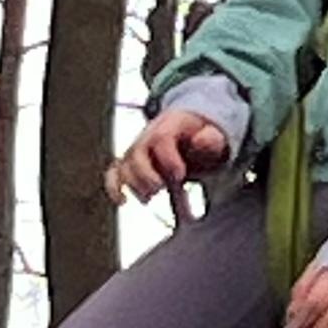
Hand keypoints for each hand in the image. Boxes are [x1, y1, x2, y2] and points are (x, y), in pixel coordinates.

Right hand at [104, 109, 227, 205]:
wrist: (189, 132)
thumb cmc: (201, 137)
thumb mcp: (213, 136)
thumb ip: (212, 140)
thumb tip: (201, 141)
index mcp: (169, 125)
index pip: (161, 137)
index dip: (168, 158)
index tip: (180, 175)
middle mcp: (148, 136)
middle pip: (137, 152)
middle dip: (146, 174)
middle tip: (161, 188)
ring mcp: (137, 150)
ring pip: (124, 164)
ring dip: (134, 184)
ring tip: (150, 197)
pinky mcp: (130, 164)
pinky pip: (114, 173)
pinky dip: (114, 187)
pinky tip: (122, 201)